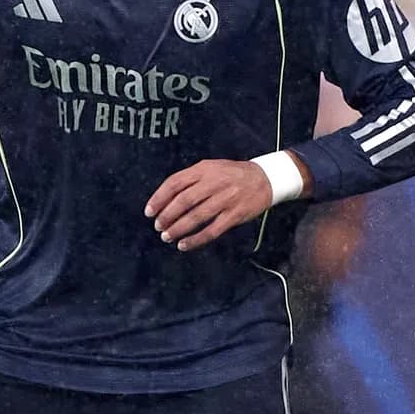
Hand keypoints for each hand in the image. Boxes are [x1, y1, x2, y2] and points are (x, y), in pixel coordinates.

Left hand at [144, 159, 274, 250]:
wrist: (265, 178)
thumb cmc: (231, 175)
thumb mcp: (210, 168)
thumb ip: (189, 179)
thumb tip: (164, 199)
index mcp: (204, 169)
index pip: (174, 183)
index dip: (159, 198)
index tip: (148, 212)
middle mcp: (214, 183)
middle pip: (184, 201)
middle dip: (167, 216)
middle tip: (158, 227)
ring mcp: (226, 199)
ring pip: (196, 217)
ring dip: (178, 229)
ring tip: (167, 237)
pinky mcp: (235, 215)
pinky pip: (212, 230)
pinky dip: (196, 239)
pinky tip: (184, 245)